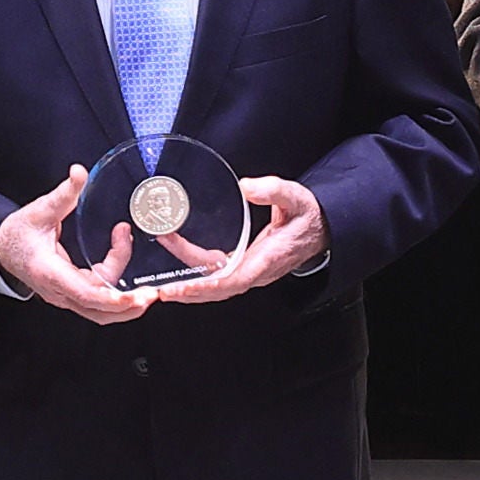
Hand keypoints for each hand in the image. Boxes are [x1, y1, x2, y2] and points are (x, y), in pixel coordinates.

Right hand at [0, 166, 157, 328]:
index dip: (110, 297)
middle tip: (152, 294)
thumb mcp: (39, 211)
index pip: (84, 293)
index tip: (132, 296)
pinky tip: (125, 264)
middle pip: (98, 311)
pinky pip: (98, 299)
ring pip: (101, 310)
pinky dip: (116, 291)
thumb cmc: (17, 234)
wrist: (1, 250)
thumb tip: (79, 172)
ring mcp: (66, 296)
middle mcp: (59, 291)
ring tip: (149, 289)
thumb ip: (63, 194)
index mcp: (50, 272)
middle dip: (128, 306)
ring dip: (126, 303)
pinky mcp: (72, 294)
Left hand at [144, 174, 331, 304]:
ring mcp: (249, 271)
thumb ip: (272, 190)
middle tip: (161, 291)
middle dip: (188, 292)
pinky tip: (177, 251)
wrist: (319, 228)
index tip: (182, 288)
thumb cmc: (307, 216)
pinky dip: (195, 267)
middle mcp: (256, 271)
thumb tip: (246, 187)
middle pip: (218, 290)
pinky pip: (216, 272)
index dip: (206, 287)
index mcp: (267, 260)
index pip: (233, 281)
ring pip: (214, 283)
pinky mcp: (244, 265)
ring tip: (160, 277)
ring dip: (187, 281)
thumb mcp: (294, 197)